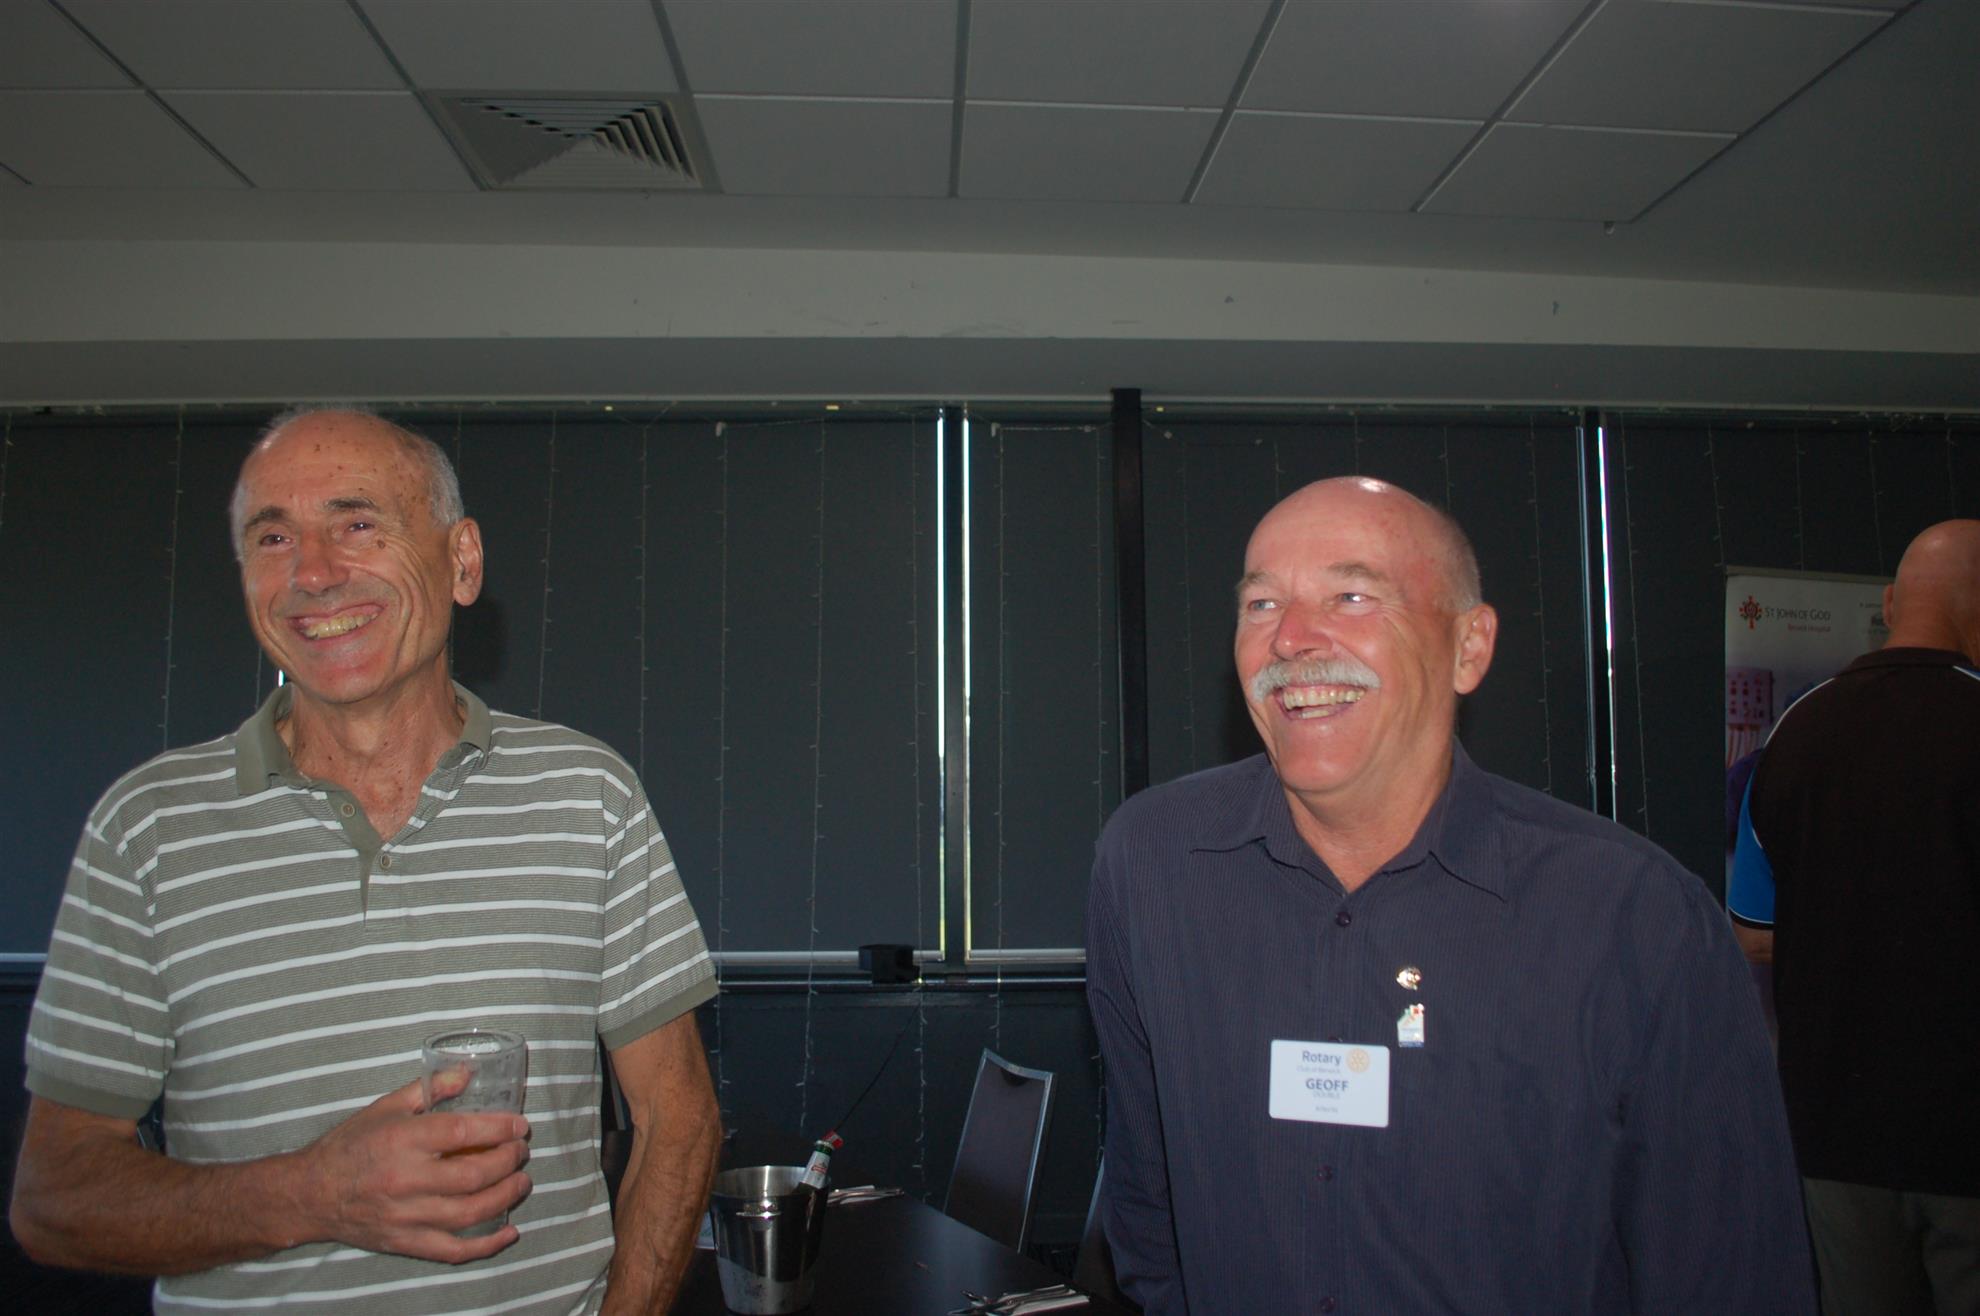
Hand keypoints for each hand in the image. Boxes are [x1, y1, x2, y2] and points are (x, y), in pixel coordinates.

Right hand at [293, 1069, 531, 1262]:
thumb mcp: (385, 1107)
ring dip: (505, 1197)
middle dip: (508, 1162)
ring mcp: (406, 1215)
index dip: (500, 1129)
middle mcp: (406, 1179)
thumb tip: (468, 1072)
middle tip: (522, 1152)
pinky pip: (452, 1250)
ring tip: (521, 1182)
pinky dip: (486, 1246)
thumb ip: (430, 1088)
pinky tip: (509, 1232)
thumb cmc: (349, 1146)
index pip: (463, 1131)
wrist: (309, 1193)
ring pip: (470, 1212)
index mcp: (402, 1139)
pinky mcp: (405, 1242)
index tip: (520, 1126)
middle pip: (473, 1174)